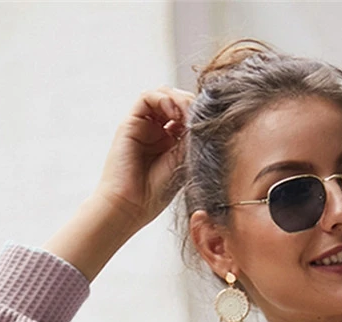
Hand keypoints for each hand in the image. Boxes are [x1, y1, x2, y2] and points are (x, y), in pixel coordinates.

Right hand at [93, 85, 195, 229]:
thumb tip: (206, 116)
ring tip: (187, 114)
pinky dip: (163, 99)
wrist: (130, 206)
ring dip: (179, 99)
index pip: (189, 116)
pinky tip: (174, 113)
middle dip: (191, 104)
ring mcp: (144, 126)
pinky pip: (147, 97)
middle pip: (177, 102)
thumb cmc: (156, 194)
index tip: (211, 123)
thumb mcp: (183, 162)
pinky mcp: (130, 122)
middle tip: (200, 117)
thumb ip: (192, 139)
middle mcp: (158, 132)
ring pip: (163, 95)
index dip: (200, 114)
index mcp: (172, 143)